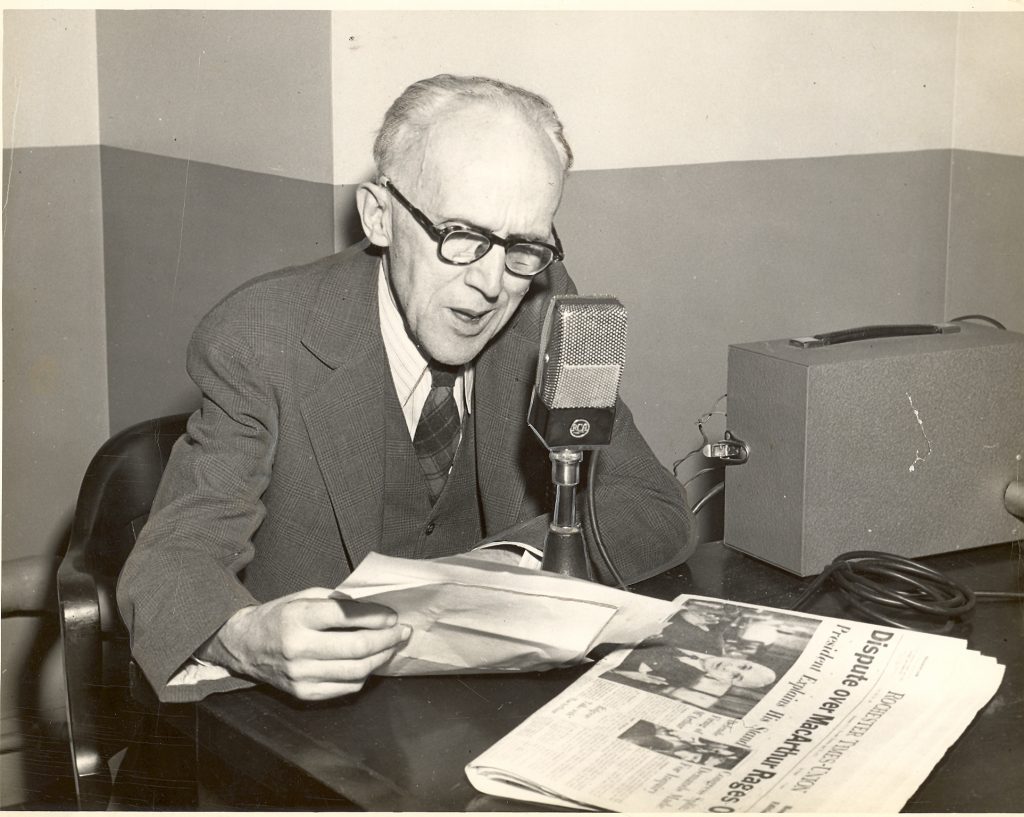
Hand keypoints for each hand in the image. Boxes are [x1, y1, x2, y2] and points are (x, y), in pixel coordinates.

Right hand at [198, 587, 410, 699]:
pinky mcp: (304, 694)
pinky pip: (346, 687)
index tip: (392, 615)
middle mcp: (299, 648)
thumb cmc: (278, 616)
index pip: (346, 616)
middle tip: (403, 631)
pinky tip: (371, 663)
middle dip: (387, 639)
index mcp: (298, 617)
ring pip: (356, 670)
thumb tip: (374, 607)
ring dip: (382, 658)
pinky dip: (364, 675)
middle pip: (357, 647)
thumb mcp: (303, 596)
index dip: (376, 616)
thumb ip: (336, 601)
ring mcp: (301, 675)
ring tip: (392, 646)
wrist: (244, 646)